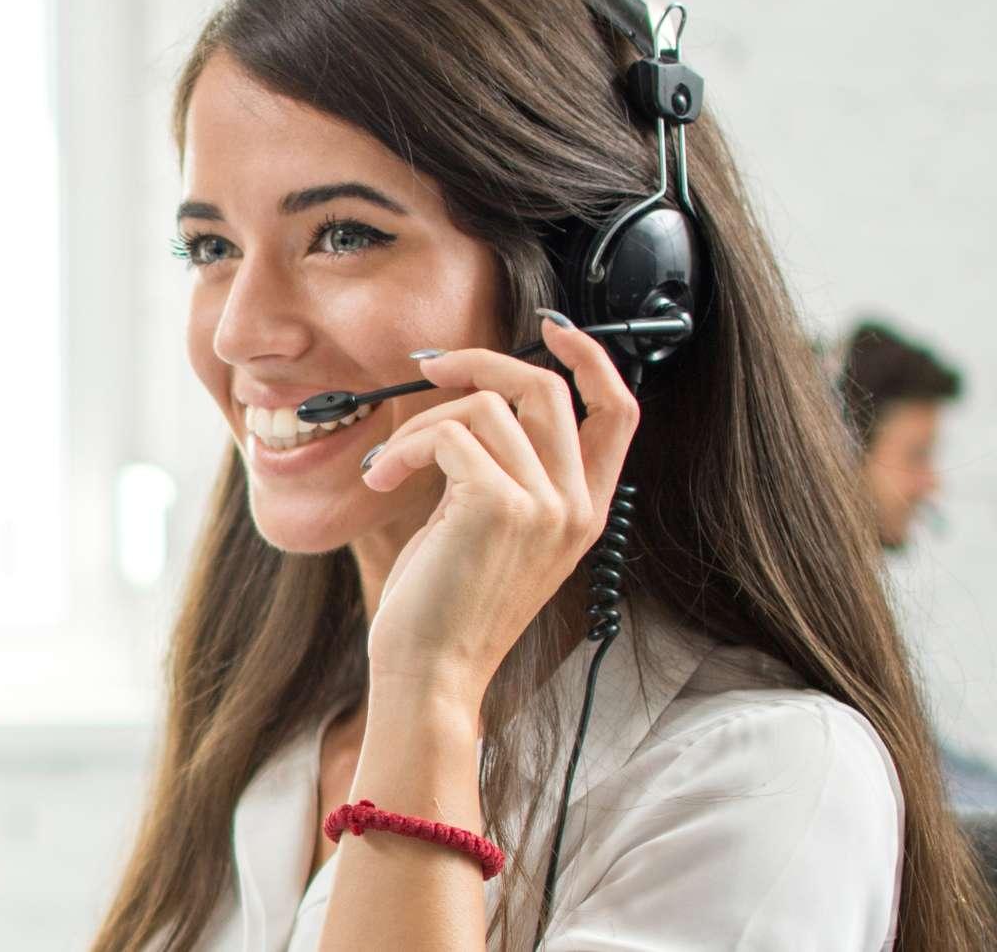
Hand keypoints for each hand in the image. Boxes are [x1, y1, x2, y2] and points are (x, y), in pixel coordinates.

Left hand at [358, 313, 640, 705]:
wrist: (431, 671)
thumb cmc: (446, 606)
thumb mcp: (492, 531)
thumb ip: (504, 472)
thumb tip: (474, 400)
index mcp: (586, 509)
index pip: (620, 412)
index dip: (592, 359)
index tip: (553, 329)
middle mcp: (577, 505)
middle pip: (546, 388)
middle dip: (479, 362)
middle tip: (427, 367)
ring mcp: (543, 504)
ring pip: (483, 406)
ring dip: (418, 426)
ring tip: (388, 467)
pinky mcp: (497, 504)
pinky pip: (446, 434)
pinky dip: (402, 448)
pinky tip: (381, 480)